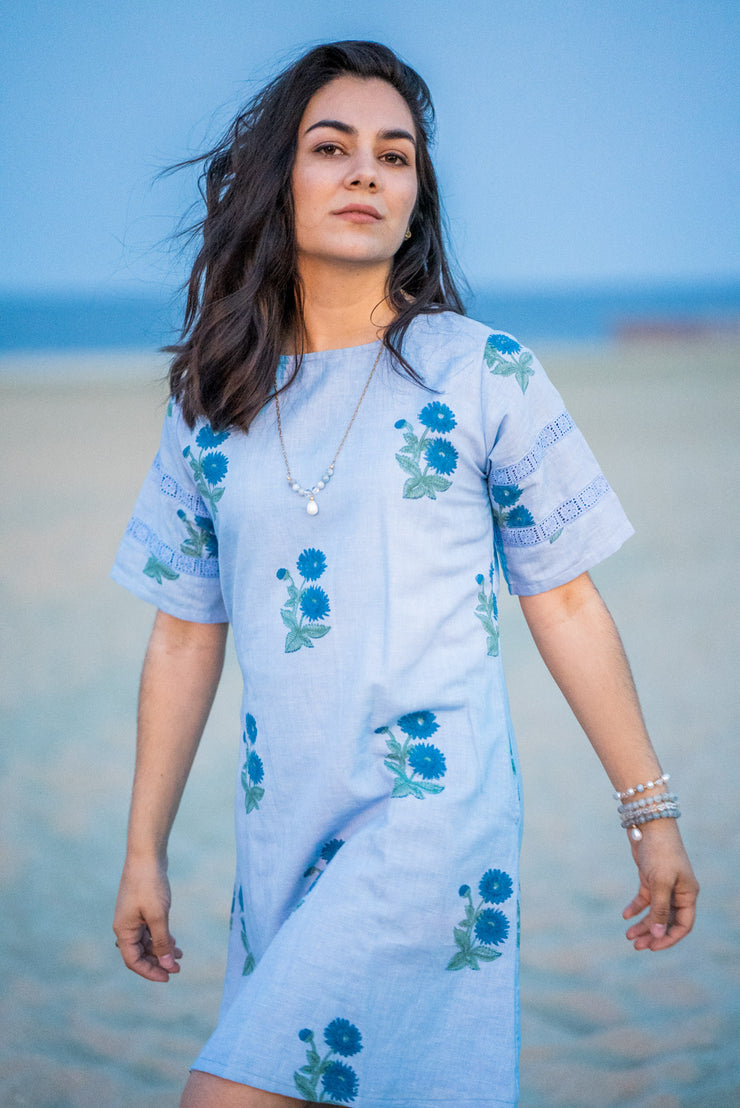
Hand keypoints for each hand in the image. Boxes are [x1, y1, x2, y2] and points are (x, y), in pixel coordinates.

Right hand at [113, 857, 182, 981]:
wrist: (147, 855)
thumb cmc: (149, 885)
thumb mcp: (158, 916)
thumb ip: (162, 942)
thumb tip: (168, 964)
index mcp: (123, 930)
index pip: (133, 961)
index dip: (150, 972)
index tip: (168, 977)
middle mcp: (125, 926)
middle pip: (139, 953)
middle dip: (158, 962)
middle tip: (178, 968)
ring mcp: (133, 917)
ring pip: (146, 942)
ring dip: (162, 950)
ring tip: (180, 956)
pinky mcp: (142, 908)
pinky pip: (150, 930)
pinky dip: (161, 937)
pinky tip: (174, 941)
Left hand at [622, 819, 698, 950]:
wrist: (648, 824)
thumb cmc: (660, 852)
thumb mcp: (660, 883)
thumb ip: (660, 909)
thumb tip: (659, 934)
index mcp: (688, 894)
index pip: (683, 924)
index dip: (669, 937)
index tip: (653, 947)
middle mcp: (678, 891)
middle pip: (667, 920)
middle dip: (653, 934)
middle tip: (636, 946)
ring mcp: (664, 885)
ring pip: (654, 912)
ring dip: (643, 924)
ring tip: (628, 936)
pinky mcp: (650, 878)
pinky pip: (644, 899)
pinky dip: (636, 907)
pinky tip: (625, 915)